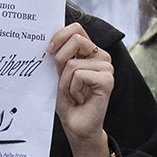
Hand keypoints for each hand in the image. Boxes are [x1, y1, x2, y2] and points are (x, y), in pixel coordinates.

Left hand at [47, 23, 116, 156]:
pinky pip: (78, 75)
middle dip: (60, 60)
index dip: (60, 36)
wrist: (78, 127)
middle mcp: (102, 57)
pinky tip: (81, 98)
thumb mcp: (60, 74)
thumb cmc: (69, 102)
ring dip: (66, 82)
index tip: (49, 51)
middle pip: (75, 39)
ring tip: (75, 93)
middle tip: (62, 78)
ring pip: (72, 63)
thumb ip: (61, 55)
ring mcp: (107, 68)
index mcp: (91, 52)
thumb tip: (53, 41)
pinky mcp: (107, 80)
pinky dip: (72, 89)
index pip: (77, 29)